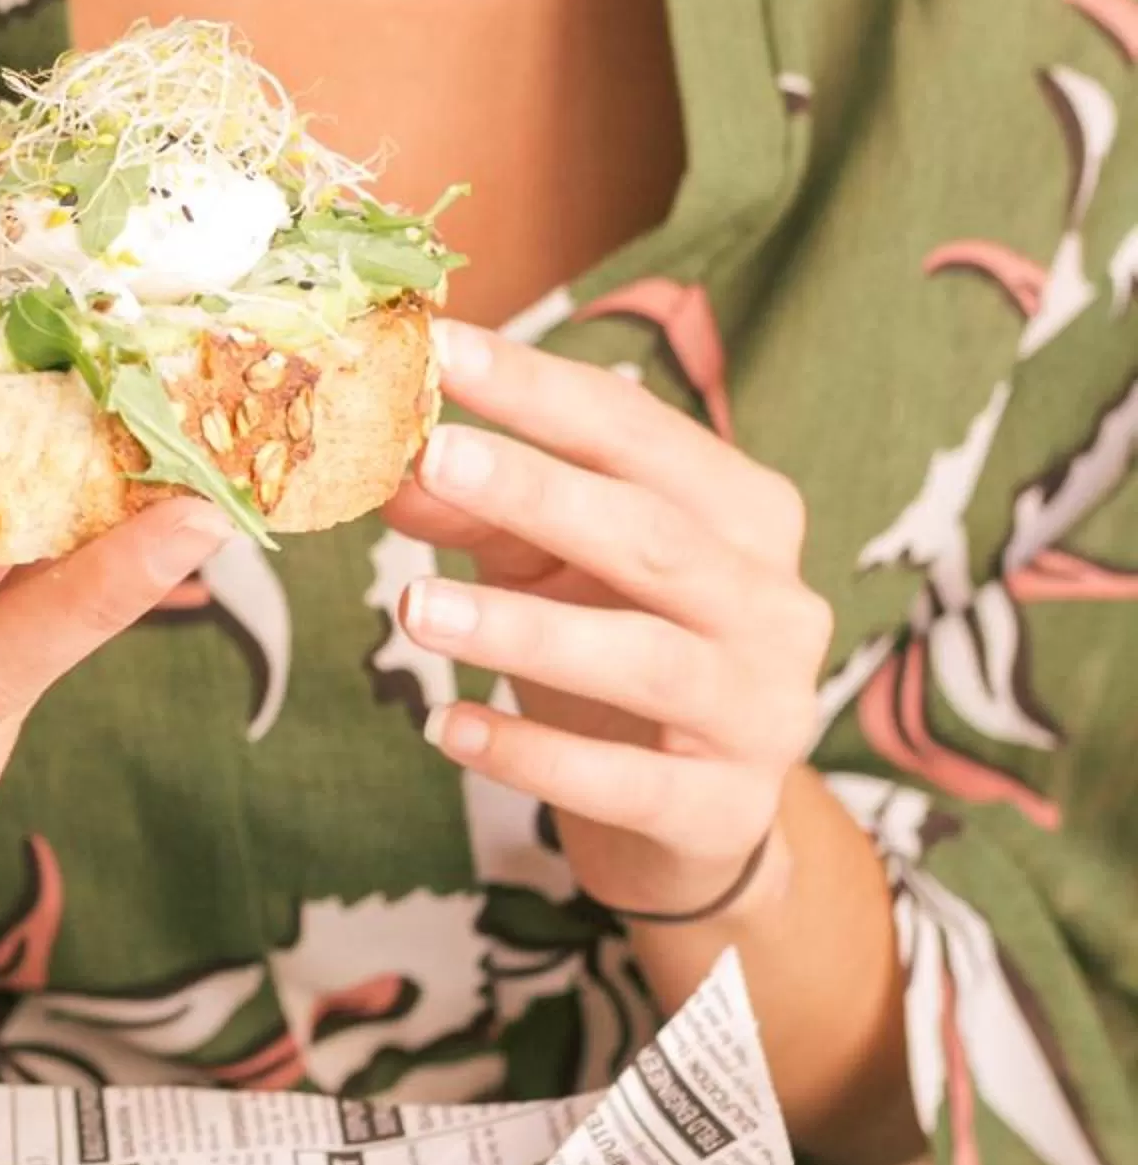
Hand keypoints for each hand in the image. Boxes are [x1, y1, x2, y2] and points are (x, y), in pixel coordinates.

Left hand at [383, 320, 833, 919]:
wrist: (697, 818)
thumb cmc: (624, 650)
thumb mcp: (551, 569)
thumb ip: (482, 514)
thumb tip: (388, 464)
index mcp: (746, 515)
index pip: (639, 433)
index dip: (539, 389)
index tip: (438, 346)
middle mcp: (774, 603)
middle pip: (653, 534)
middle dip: (539, 491)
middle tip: (430, 456)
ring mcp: (761, 710)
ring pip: (645, 658)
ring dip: (523, 628)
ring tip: (415, 607)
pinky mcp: (724, 809)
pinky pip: (622, 781)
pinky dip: (532, 753)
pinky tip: (447, 729)